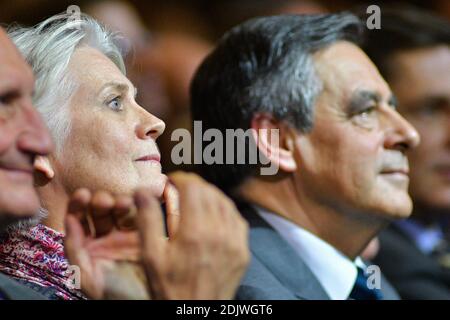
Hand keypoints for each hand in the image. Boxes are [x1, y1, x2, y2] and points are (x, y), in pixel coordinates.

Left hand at [64, 189, 148, 299]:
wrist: (146, 301)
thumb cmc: (114, 295)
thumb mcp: (87, 277)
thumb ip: (74, 249)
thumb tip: (69, 219)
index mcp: (88, 248)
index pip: (79, 221)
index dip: (78, 205)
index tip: (82, 194)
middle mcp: (106, 239)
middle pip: (99, 212)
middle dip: (99, 202)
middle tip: (104, 200)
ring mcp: (126, 235)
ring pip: (119, 211)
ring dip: (118, 202)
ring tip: (121, 203)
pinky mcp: (146, 234)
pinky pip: (140, 215)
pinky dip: (137, 206)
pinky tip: (135, 204)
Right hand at [135, 172, 249, 299]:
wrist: (196, 313)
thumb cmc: (169, 286)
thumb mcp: (151, 256)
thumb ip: (148, 220)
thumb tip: (142, 191)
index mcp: (195, 231)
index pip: (193, 187)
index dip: (181, 178)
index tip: (171, 181)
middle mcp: (219, 232)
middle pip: (210, 191)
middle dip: (194, 185)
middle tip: (180, 190)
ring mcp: (235, 242)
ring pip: (226, 202)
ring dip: (210, 195)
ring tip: (196, 201)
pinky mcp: (243, 251)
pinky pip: (238, 219)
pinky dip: (225, 211)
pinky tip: (214, 216)